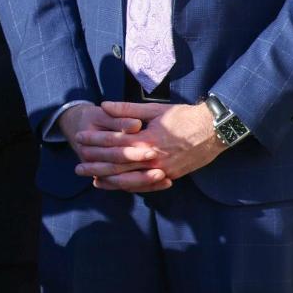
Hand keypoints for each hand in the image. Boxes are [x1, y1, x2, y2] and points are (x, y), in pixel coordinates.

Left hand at [72, 100, 223, 191]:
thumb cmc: (184, 117)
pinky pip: (144, 185)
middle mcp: (152, 158)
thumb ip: (127, 109)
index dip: (95, 141)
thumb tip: (104, 105)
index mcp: (147, 139)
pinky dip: (128, 186)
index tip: (80, 138)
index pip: (113, 142)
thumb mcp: (155, 109)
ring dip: (109, 180)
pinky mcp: (169, 176)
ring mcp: (161, 170)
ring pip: (129, 179)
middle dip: (95, 166)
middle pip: (117, 165)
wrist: (215, 130)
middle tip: (77, 167)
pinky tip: (116, 186)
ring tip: (91, 180)